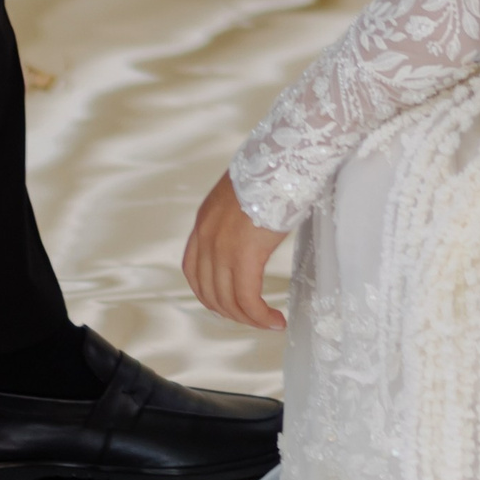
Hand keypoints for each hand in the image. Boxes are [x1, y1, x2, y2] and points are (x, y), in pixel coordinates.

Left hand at [184, 171, 288, 329]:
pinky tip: (276, 320)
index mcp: (204, 220)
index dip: (209, 294)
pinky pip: (248, 299)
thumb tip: (253, 228)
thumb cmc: (275, 169)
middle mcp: (207, 236)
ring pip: (228, 300)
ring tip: (269, 322)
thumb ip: (239, 215)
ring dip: (248, 318)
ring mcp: (222, 247)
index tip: (230, 303)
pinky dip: (260, 316)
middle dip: (231, 311)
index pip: (194, 271)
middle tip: (254, 318)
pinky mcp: (244, 255)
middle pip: (208, 291)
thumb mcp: (244, 194)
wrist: (285, 156)